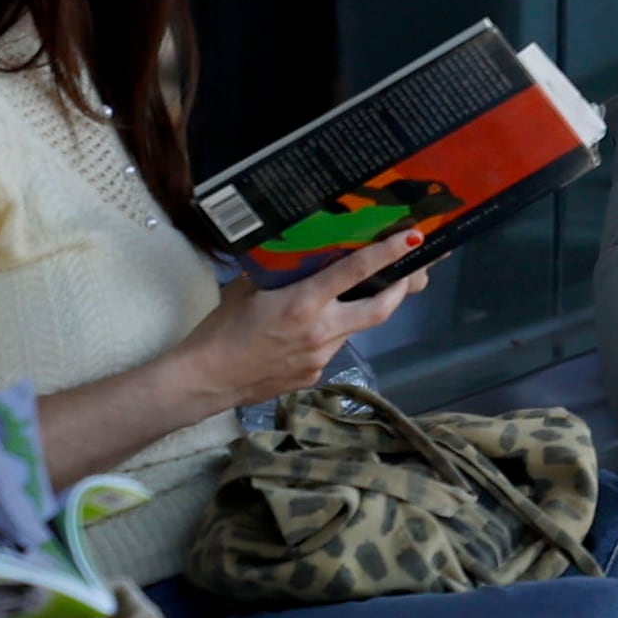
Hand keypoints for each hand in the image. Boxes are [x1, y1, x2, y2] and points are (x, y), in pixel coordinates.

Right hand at [181, 259, 427, 408]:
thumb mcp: (250, 288)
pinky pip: (333, 349)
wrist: (204, 380)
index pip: (355, 272)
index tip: (413, 236)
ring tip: (351, 297)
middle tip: (411, 272)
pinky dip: (332, 334)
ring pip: (354, 329)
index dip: (388, 252)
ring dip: (359, 311)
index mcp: (303, 303)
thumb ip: (282, 273)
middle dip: (401, 289)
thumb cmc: (221, 328)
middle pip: (381, 310)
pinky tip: (312, 330)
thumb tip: (302, 254)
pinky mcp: (314, 377)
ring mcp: (320, 358)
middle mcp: (320, 331)